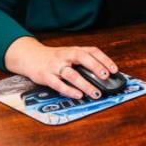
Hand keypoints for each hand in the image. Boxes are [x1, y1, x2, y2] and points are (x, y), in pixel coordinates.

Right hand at [3, 37, 117, 99]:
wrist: (30, 57)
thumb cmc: (54, 58)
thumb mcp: (69, 55)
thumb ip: (83, 62)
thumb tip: (104, 74)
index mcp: (73, 50)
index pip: (92, 51)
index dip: (104, 59)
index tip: (114, 69)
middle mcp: (65, 56)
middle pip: (82, 58)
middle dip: (95, 66)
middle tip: (105, 76)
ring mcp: (55, 66)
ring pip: (71, 74)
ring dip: (85, 84)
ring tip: (96, 93)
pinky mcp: (45, 76)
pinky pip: (58, 84)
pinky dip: (69, 90)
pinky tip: (78, 95)